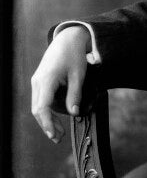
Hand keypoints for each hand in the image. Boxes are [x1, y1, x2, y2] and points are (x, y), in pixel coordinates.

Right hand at [30, 26, 90, 143]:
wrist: (67, 39)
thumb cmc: (74, 56)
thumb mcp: (79, 75)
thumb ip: (75, 94)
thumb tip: (74, 113)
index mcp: (47, 79)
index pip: (42, 107)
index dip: (47, 123)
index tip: (54, 135)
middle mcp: (38, 81)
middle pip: (38, 109)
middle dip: (47, 125)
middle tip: (59, 138)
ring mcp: (37, 81)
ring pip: (38, 105)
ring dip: (47, 118)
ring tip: (60, 131)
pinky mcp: (40, 81)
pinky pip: (41, 99)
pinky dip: (48, 109)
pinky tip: (58, 116)